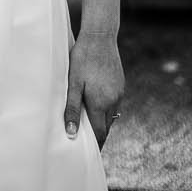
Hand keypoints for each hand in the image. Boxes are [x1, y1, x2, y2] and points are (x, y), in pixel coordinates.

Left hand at [64, 29, 122, 145]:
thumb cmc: (82, 59)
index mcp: (101, 103)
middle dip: (98, 135)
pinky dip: (106, 108)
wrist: (100, 36)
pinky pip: (114, 103)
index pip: (100, 133)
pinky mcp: (120, 83)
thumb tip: (71, 134)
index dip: (94, 145)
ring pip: (111, 115)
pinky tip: (95, 104)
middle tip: (85, 141)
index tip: (88, 154)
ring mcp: (119, 91)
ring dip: (102, 121)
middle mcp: (113, 100)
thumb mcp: (73, 84)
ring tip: (88, 124)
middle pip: (107, 126)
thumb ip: (72, 109)